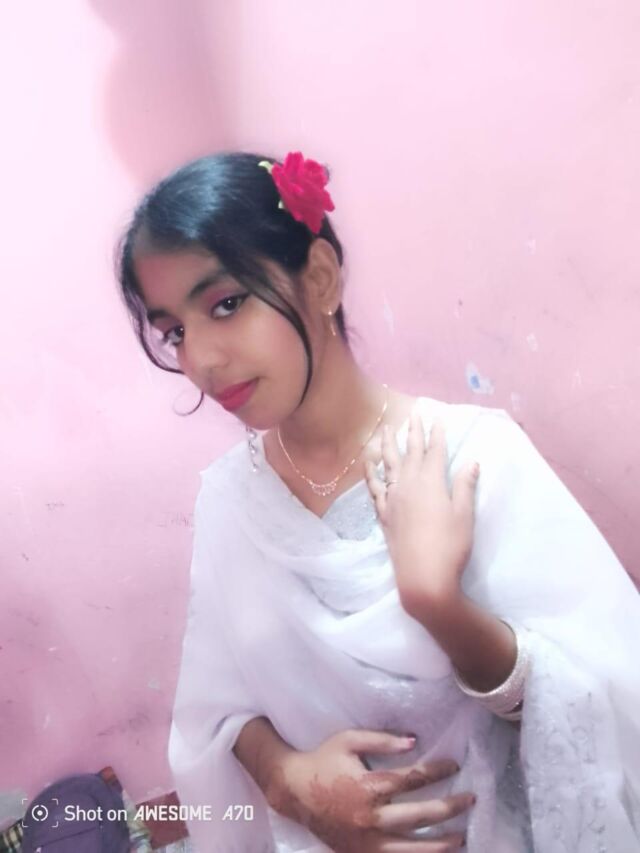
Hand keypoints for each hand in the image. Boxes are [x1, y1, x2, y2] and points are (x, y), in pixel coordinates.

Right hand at [265, 728, 473, 851]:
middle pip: (421, 816)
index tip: (454, 765)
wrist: (293, 791)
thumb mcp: (348, 740)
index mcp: (369, 786)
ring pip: (413, 848)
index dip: (437, 771)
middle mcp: (371, 817)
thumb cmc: (323, 760)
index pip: (413, 779)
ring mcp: (366, 841)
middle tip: (470, 799)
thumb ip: (382, 739)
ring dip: (442, 842)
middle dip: (450, 807)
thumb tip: (415, 741)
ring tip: (462, 836)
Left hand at [365, 409, 479, 612]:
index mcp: (431, 483)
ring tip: (386, 429)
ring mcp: (393, 500)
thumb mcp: (464, 515)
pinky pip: (374, 488)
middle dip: (413, 431)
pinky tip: (369, 464)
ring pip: (389, 465)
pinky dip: (371, 473)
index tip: (438, 417)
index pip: (435, 451)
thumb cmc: (450, 547)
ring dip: (388, 445)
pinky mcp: (384, 516)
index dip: (437, 433)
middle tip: (414, 413)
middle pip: (410, 452)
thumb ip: (465, 486)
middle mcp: (409, 486)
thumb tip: (472, 462)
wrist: (423, 578)